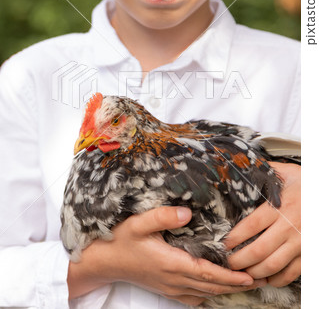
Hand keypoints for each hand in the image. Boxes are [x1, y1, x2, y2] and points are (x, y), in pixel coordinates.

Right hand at [68, 206, 265, 305]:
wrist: (103, 261)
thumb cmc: (120, 240)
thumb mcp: (139, 223)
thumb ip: (163, 216)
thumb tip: (188, 213)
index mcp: (171, 263)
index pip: (207, 273)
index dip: (230, 276)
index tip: (250, 275)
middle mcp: (174, 279)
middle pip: (211, 286)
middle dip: (235, 285)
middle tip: (258, 278)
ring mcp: (170, 287)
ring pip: (205, 293)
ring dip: (225, 289)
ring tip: (244, 283)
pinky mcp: (166, 288)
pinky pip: (193, 296)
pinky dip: (209, 293)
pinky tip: (215, 288)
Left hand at [224, 162, 300, 286]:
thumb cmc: (305, 182)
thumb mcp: (284, 172)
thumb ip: (261, 172)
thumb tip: (238, 167)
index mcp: (280, 206)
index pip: (251, 226)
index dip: (234, 238)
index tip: (222, 243)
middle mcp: (290, 226)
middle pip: (259, 250)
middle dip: (239, 260)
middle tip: (227, 262)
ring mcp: (301, 242)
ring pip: (273, 265)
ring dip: (254, 272)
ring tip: (242, 272)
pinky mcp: (310, 252)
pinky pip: (292, 272)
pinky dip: (277, 279)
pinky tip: (266, 277)